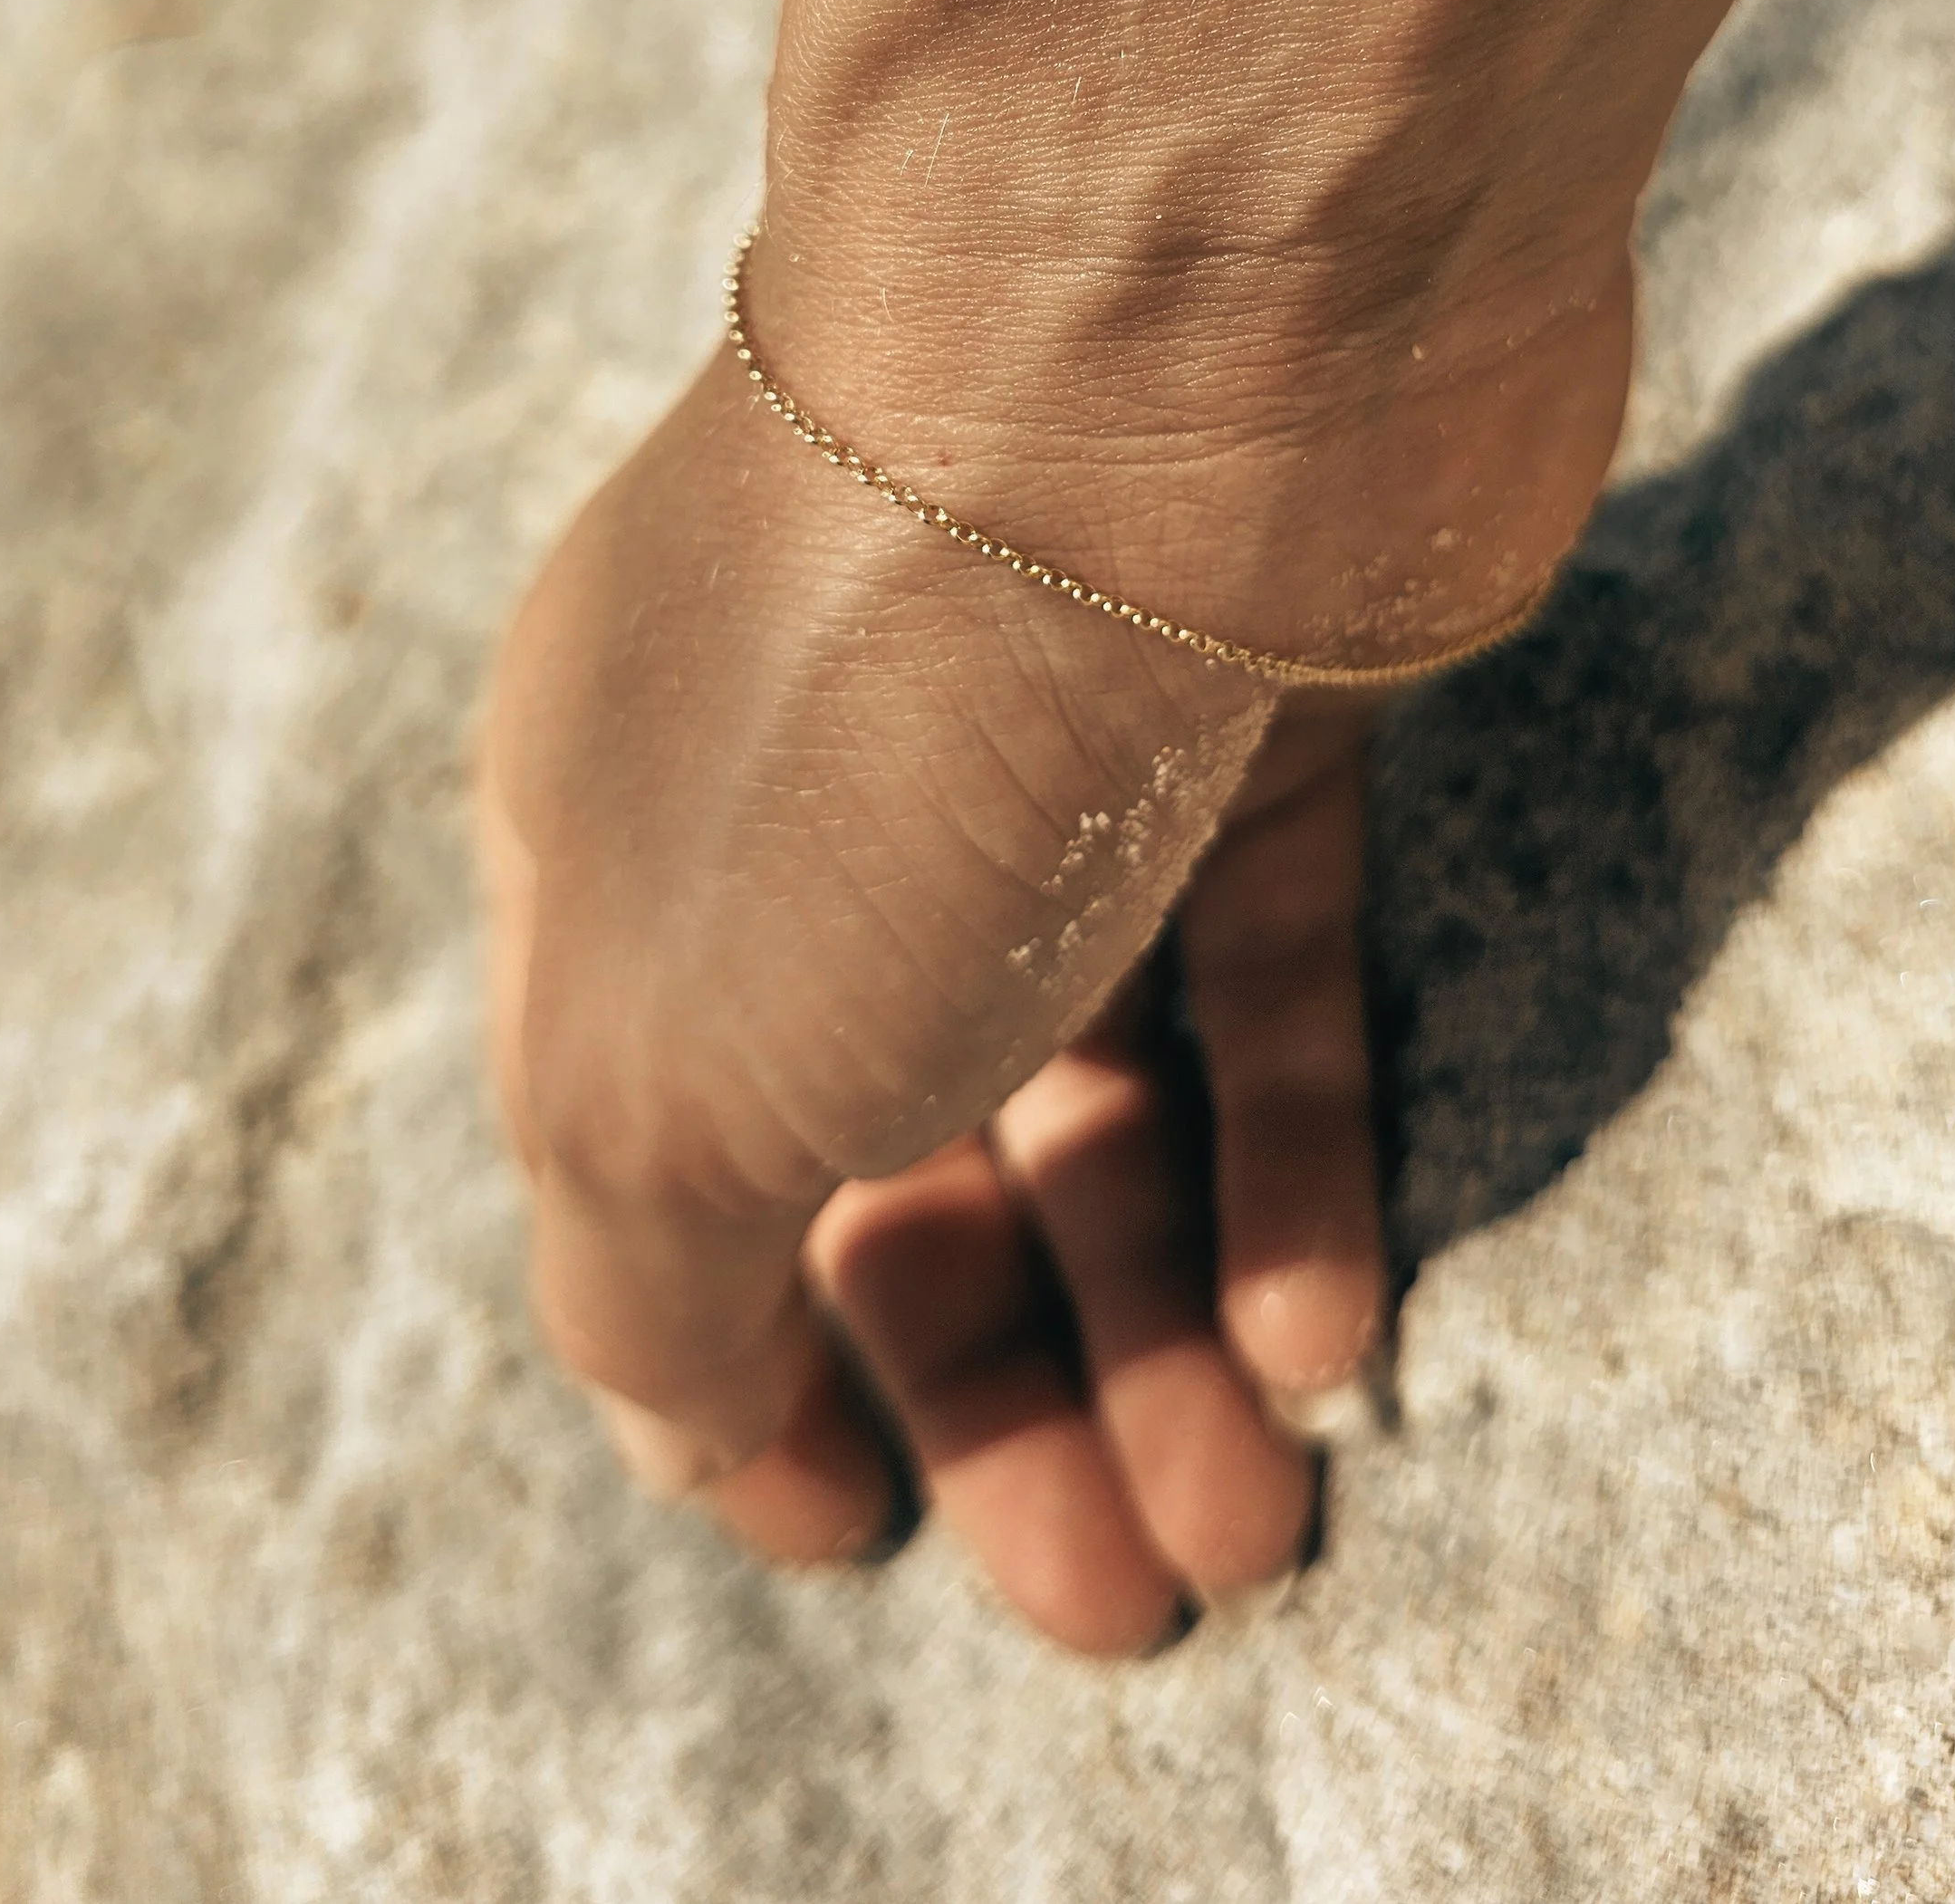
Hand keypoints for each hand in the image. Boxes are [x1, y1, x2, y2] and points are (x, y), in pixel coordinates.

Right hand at [478, 351, 1404, 1655]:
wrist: (1171, 350)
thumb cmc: (870, 722)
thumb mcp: (662, 1070)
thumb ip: (651, 1276)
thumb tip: (707, 1420)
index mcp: (615, 859)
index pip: (662, 1158)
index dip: (755, 1366)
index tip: (867, 1534)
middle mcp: (823, 791)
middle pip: (903, 1142)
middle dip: (1003, 1384)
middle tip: (1135, 1602)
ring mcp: (1053, 745)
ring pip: (1103, 1079)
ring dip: (1167, 1315)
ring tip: (1255, 1529)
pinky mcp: (1269, 710)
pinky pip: (1268, 970)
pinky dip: (1298, 1153)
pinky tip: (1339, 1335)